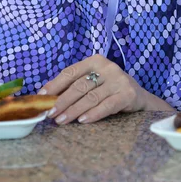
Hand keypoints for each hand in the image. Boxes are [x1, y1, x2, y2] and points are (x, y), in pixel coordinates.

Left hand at [38, 55, 173, 124]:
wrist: (138, 97)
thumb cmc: (109, 89)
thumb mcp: (94, 81)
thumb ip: (75, 85)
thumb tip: (47, 97)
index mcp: (95, 60)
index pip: (71, 72)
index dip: (55, 84)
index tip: (41, 96)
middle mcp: (108, 67)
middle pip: (79, 85)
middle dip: (62, 101)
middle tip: (50, 113)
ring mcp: (119, 80)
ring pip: (91, 97)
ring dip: (74, 110)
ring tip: (61, 120)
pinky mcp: (128, 94)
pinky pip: (107, 106)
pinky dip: (93, 114)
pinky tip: (83, 121)